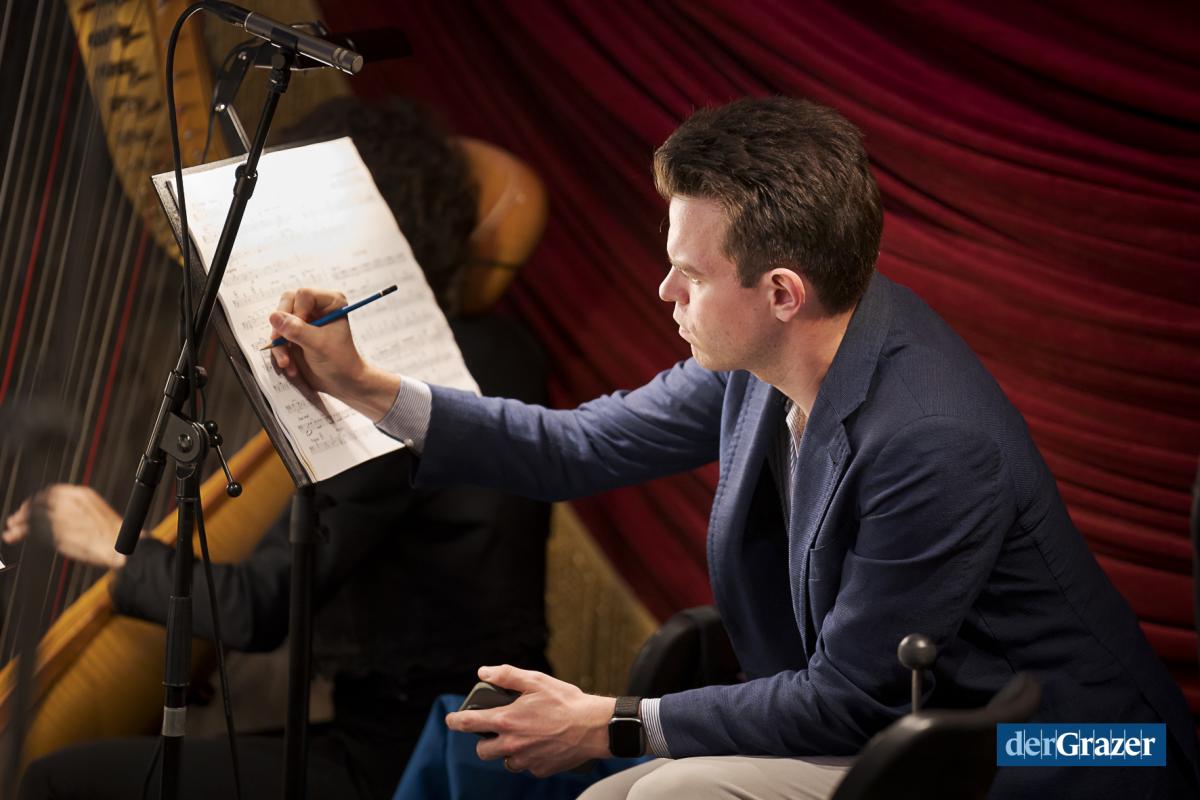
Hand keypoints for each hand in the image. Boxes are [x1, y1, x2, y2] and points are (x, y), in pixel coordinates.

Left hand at [2, 485, 124, 568]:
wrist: (121, 546)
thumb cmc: (113, 533)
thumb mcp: (95, 511)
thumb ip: (75, 509)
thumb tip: (57, 513)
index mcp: (81, 494)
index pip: (50, 492)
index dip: (35, 500)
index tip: (28, 507)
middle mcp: (70, 503)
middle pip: (37, 504)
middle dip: (23, 512)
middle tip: (14, 520)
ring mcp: (64, 518)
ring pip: (32, 518)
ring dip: (19, 524)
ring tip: (11, 531)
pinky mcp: (58, 534)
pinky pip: (34, 532)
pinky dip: (23, 533)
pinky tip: (17, 537)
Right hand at [268, 288, 400, 420]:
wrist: (343, 382)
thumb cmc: (340, 361)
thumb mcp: (318, 345)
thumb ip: (296, 330)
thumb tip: (273, 316)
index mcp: (331, 302)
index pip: (303, 294)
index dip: (297, 312)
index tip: (299, 333)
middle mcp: (317, 306)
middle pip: (287, 303)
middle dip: (282, 328)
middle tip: (282, 344)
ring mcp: (304, 319)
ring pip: (279, 320)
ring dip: (280, 344)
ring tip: (287, 363)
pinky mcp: (295, 333)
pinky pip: (278, 335)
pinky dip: (281, 351)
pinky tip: (290, 366)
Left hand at [445, 665, 615, 776]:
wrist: (594, 727)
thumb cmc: (566, 702)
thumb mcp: (535, 680)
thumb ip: (506, 676)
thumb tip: (484, 672)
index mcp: (506, 720)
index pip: (469, 724)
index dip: (455, 721)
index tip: (451, 720)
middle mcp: (511, 743)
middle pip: (482, 750)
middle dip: (485, 741)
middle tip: (498, 729)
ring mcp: (525, 759)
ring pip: (504, 760)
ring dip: (508, 750)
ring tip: (525, 736)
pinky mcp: (540, 769)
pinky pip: (526, 766)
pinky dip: (529, 757)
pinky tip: (542, 743)